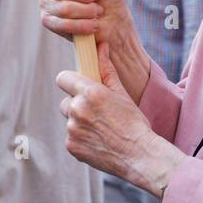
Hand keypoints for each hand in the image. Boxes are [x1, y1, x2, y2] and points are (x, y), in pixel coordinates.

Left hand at [56, 40, 185, 195]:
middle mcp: (77, 109)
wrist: (139, 155)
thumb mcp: (122, 93)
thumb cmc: (134, 122)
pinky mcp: (71, 146)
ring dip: (79, 122)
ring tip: (101, 128)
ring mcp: (72, 129)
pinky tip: (98, 141)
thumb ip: (107, 70)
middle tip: (97, 112)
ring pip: (69, 120)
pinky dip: (81, 139)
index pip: (63, 78)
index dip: (70, 81)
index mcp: (89, 92)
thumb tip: (101, 47)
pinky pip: (71, 137)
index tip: (78, 86)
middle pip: (65, 101)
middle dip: (76, 104)